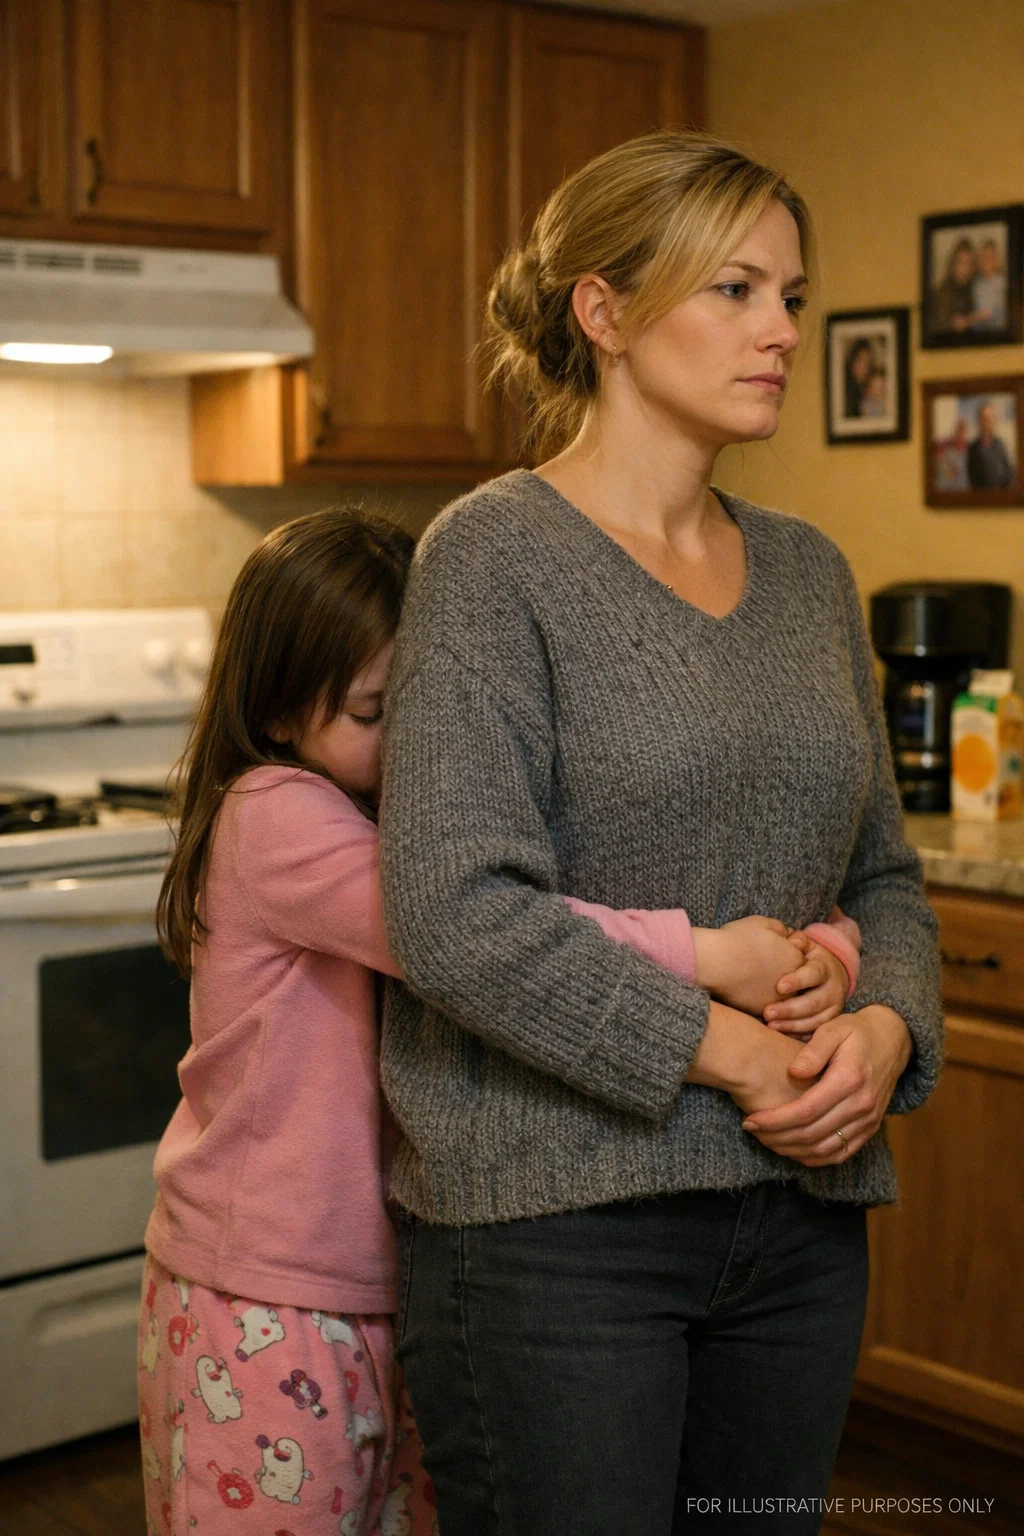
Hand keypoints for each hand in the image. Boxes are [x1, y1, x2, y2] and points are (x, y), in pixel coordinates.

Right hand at [693, 916, 808, 1015]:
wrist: (716, 962)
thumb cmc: (737, 940)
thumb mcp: (762, 923)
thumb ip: (781, 928)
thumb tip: (786, 934)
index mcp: (796, 957)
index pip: (799, 958)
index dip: (784, 952)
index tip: (768, 950)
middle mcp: (794, 981)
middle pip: (794, 978)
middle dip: (782, 972)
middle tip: (761, 964)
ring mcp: (780, 998)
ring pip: (783, 995)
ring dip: (773, 988)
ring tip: (753, 977)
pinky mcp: (764, 1010)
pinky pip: (768, 1007)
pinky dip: (760, 1000)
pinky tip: (747, 990)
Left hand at [739, 1005, 912, 1166]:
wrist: (893, 1040)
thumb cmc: (856, 1032)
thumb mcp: (833, 1028)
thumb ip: (812, 1051)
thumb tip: (793, 1072)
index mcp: (849, 1080)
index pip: (805, 1112)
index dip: (774, 1120)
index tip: (750, 1120)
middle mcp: (861, 1106)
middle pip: (811, 1135)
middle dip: (776, 1137)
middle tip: (751, 1130)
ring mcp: (868, 1121)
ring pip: (824, 1150)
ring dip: (791, 1150)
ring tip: (765, 1139)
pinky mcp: (871, 1129)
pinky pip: (840, 1154)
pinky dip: (814, 1158)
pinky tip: (792, 1149)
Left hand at [764, 943, 848, 1032]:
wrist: (830, 975)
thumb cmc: (807, 959)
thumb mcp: (806, 946)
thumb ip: (798, 940)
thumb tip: (793, 939)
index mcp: (825, 968)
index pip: (814, 974)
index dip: (798, 980)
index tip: (779, 987)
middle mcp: (833, 989)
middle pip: (814, 1002)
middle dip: (790, 1009)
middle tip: (767, 1012)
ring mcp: (833, 1008)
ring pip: (815, 1020)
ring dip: (792, 1025)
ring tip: (771, 1024)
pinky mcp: (829, 1022)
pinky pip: (815, 1032)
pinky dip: (798, 1034)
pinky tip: (780, 1033)